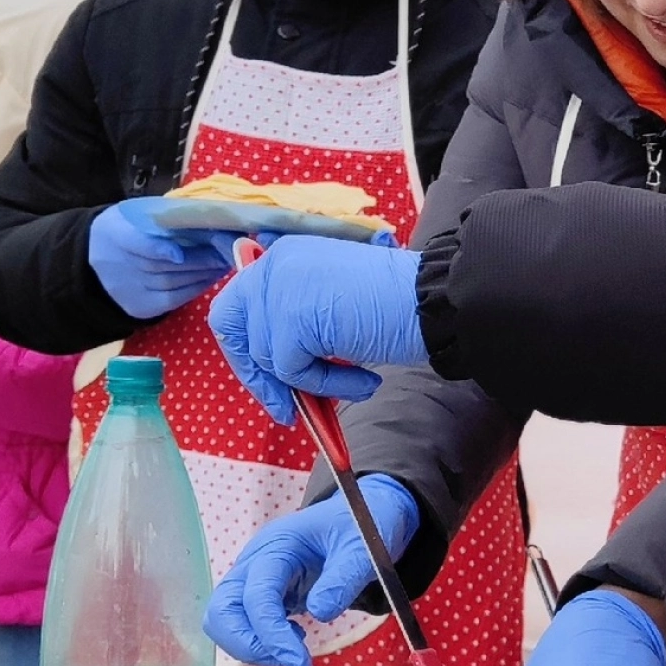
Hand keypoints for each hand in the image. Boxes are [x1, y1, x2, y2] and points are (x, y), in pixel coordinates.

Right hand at [88, 196, 240, 319]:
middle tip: (227, 250)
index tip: (180, 253)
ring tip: (226, 261)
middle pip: (163, 266)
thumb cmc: (129, 226)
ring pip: (173, 282)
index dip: (159, 250)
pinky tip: (213, 276)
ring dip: (204, 272)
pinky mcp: (141, 306)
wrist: (97, 255)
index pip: (136, 243)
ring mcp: (129, 289)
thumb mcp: (136, 212)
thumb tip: (207, 216)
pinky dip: (197, 287)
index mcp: (116, 233)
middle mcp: (118, 265)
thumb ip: (164, 216)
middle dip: (200, 259)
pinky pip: (174, 299)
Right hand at [203, 476, 419, 665]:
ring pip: (225, 621)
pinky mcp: (263, 593)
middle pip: (221, 611)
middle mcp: (255, 562)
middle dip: (249, 645)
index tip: (300, 662)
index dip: (271, 634)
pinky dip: (261, 641)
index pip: (256, 595)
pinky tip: (295, 638)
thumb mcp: (362, 547)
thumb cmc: (360, 524)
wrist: (362, 513)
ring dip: (252, 646)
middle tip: (293, 662)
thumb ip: (343, 578)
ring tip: (296, 651)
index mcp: (276, 545)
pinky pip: (243, 623)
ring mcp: (255, 578)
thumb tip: (321, 613)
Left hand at [208, 236, 425, 426]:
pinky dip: (327, 385)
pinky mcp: (292, 318)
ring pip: (268, 358)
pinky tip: (364, 378)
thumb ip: (295, 323)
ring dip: (311, 383)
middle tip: (286, 408)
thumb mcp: (331, 305)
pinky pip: (292, 372)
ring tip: (357, 381)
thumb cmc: (397, 307)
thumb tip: (268, 377)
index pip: (235, 306)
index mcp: (284, 257)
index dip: (245, 349)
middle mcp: (276, 265)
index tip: (269, 381)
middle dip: (257, 375)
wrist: (434, 301)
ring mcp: (281, 289)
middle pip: (231, 329)